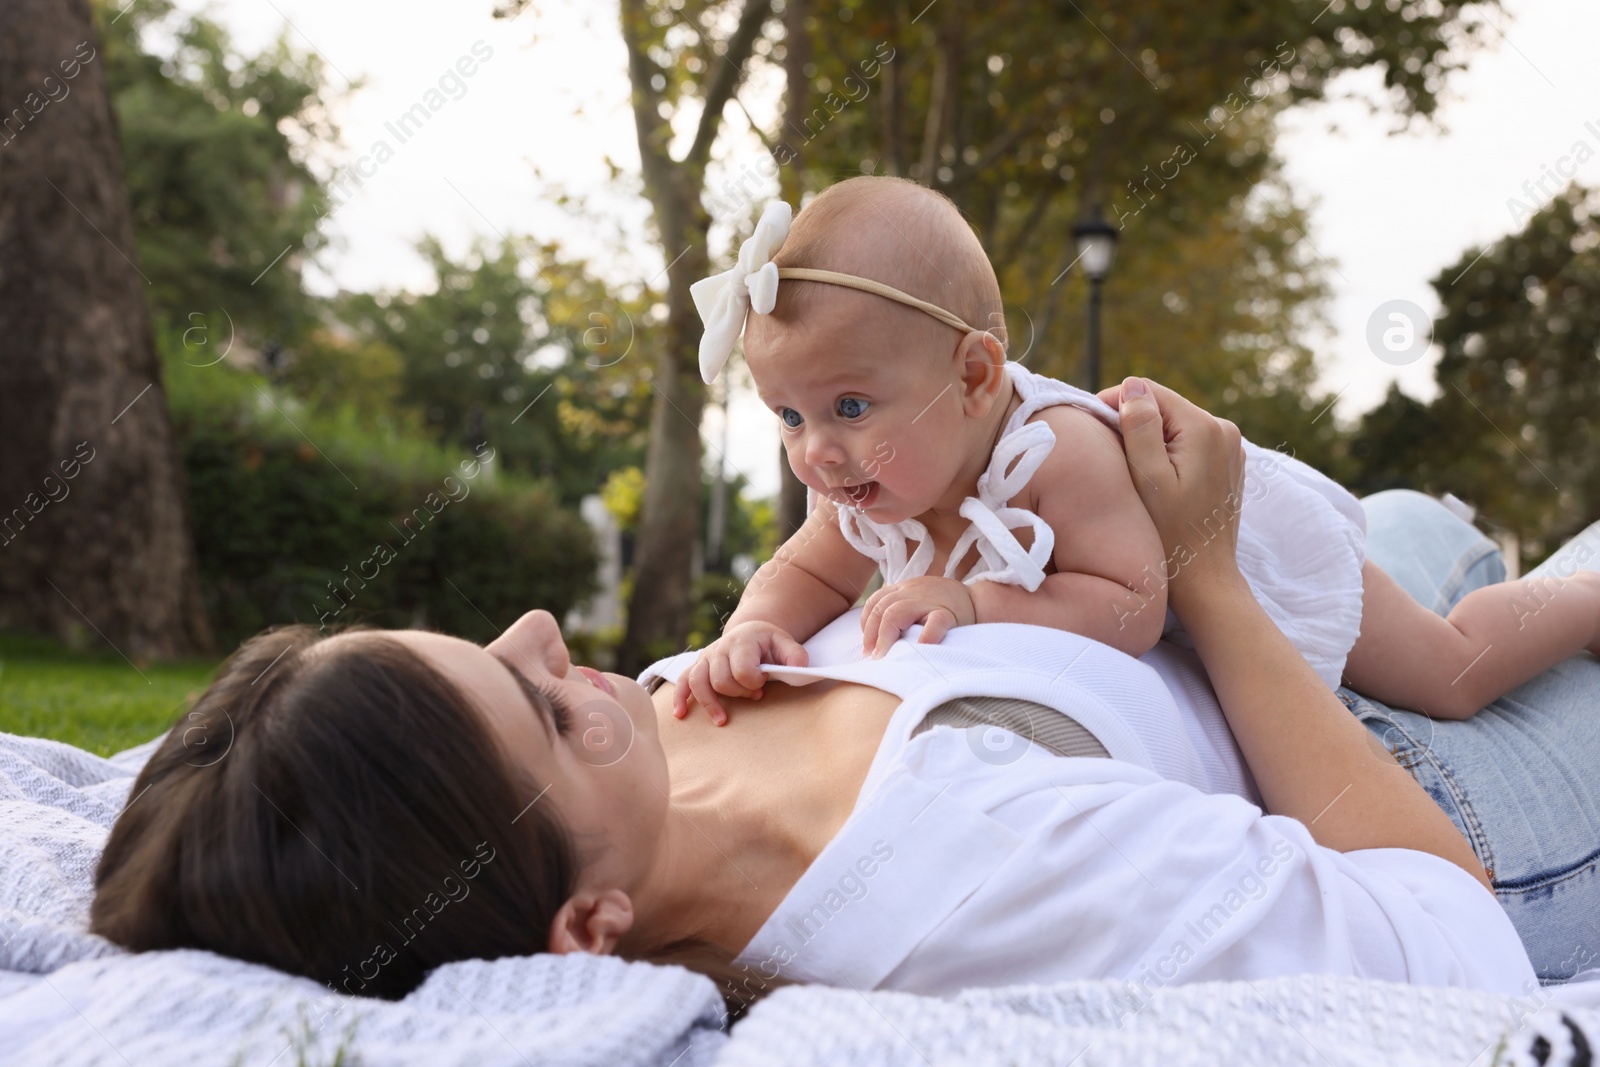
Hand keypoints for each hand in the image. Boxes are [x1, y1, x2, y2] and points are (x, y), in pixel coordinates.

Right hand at [671, 621, 808, 726]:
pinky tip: (681, 714)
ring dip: (711, 703)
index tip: (763, 684)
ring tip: (722, 720)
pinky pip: (682, 681)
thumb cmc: (769, 643)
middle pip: (721, 680)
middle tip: (756, 695)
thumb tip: (798, 669)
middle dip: (739, 692)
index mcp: (742, 641)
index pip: (742, 669)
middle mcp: (720, 647)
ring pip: (699, 682)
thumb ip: (795, 656)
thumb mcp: (786, 644)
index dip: (754, 682)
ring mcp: (706, 657)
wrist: (751, 633)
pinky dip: (680, 697)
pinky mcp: (697, 666)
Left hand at [860, 575, 975, 657]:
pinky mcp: (948, 613)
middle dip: (872, 634)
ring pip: (897, 612)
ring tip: (884, 655)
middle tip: (872, 656)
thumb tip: (874, 639)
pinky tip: (919, 649)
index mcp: (904, 589)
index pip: (875, 601)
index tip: (867, 645)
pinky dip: (925, 636)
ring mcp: (930, 601)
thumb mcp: (918, 601)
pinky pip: (934, 622)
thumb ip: (899, 611)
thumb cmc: (943, 606)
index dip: (866, 624)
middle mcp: (913, 592)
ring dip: (886, 636)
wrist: (978, 600)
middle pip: (882, 608)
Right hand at [1097, 376, 1247, 613]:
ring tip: (1128, 468)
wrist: (1204, 578)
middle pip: (1164, 407)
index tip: (1091, 427)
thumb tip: (1132, 385)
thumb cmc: (1170, 534)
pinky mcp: (1227, 463)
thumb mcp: (1148, 479)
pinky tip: (1153, 479)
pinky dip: (1167, 452)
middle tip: (1106, 452)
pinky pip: (1189, 443)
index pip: (1150, 391)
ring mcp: (1230, 447)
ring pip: (1175, 424)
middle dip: (1133, 421)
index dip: (1116, 402)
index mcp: (1205, 428)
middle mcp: (1224, 429)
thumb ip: (1140, 427)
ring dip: (1149, 437)